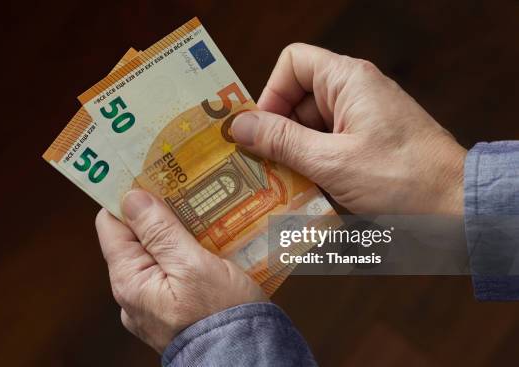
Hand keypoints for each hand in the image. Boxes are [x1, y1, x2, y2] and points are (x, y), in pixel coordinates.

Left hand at [95, 189, 266, 352]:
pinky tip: (209, 239)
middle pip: (136, 238)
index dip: (126, 198)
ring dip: (177, 230)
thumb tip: (132, 198)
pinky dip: (187, 251)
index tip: (148, 174)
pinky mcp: (174, 306)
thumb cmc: (222, 316)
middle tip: (184, 188)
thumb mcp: (193, 265)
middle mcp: (134, 292)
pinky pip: (173, 270)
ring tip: (202, 210)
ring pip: (158, 252)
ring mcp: (153, 302)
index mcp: (130, 281)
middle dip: (158, 212)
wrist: (248, 359)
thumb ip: (160, 231)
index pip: (111, 225)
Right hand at [232, 43, 466, 214]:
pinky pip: (326, 145)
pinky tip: (306, 190)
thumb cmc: (402, 178)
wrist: (458, 207)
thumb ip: (282, 141)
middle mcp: (354, 93)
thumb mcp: (331, 161)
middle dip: (277, 131)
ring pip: (309, 126)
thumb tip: (238, 125)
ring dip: (293, 154)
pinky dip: (312, 165)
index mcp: (348, 81)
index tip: (262, 130)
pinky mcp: (366, 144)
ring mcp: (361, 120)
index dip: (271, 92)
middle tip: (263, 166)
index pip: (293, 63)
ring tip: (283, 184)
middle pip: (297, 98)